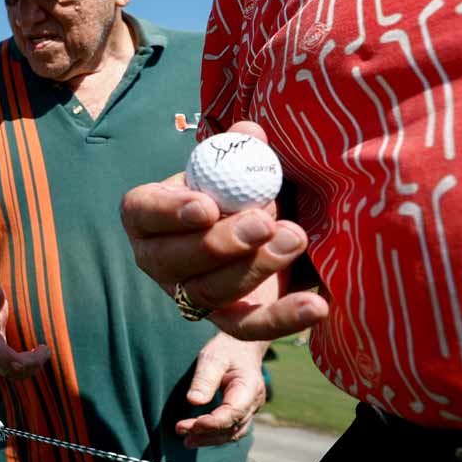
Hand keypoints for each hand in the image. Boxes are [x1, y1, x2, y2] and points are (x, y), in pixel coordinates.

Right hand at [0, 279, 51, 380]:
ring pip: (11, 375)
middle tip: (46, 351)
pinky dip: (26, 369)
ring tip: (42, 353)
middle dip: (32, 365)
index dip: (26, 358)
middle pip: (9, 369)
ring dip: (31, 368)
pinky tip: (35, 358)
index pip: (2, 355)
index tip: (45, 348)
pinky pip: (12, 374)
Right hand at [120, 120, 327, 340]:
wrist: (256, 227)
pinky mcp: (225, 320)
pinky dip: (282, 318)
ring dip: (255, 267)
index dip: (170, 211)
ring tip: (296, 238)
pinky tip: (316, 305)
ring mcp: (188, 293)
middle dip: (220, 243)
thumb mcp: (233, 165)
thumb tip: (251, 133)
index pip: (144, 212)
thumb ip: (239, 149)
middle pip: (175, 260)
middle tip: (263, 222)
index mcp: (147, 214)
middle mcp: (158, 259)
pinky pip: (248, 328)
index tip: (206, 205)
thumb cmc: (232, 189)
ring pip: (211, 291)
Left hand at [175, 332, 267, 446]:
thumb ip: (204, 379)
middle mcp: (254, 403)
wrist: (241, 347)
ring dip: (209, 439)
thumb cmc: (227, 350)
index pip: (233, 412)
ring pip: (232, 433)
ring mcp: (250, 410)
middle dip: (206, 433)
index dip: (213, 422)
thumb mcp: (213, 358)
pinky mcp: (242, 413)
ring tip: (186, 441)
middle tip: (180, 430)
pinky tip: (196, 437)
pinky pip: (230, 430)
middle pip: (232, 426)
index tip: (192, 424)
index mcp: (249, 387)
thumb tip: (193, 401)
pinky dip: (214, 436)